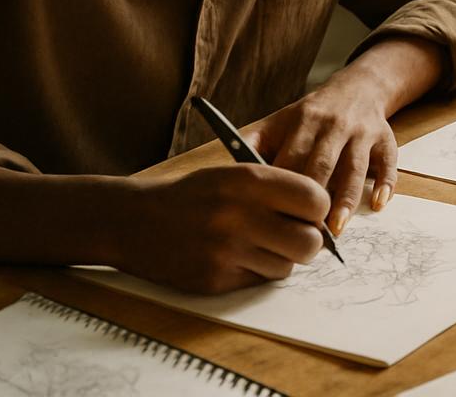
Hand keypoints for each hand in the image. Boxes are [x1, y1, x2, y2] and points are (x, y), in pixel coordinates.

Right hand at [118, 164, 328, 293]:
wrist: (132, 221)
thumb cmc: (193, 195)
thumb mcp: (234, 174)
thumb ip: (277, 189)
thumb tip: (323, 215)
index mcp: (248, 181)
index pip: (315, 199)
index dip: (317, 208)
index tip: (309, 211)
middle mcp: (239, 216)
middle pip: (309, 242)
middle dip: (309, 241)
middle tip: (294, 236)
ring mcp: (226, 251)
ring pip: (287, 266)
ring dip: (281, 258)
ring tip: (259, 244)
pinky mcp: (214, 280)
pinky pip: (259, 281)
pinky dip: (256, 271)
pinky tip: (236, 256)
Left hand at [242, 72, 397, 235]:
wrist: (359, 87)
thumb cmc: (311, 115)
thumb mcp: (279, 121)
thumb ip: (252, 143)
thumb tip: (227, 175)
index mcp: (303, 121)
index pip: (290, 159)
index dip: (282, 190)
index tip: (272, 218)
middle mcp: (334, 125)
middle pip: (323, 165)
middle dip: (313, 200)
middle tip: (303, 235)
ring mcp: (362, 132)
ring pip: (355, 167)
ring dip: (346, 199)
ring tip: (336, 230)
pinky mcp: (385, 138)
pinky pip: (389, 162)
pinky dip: (386, 183)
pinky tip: (378, 205)